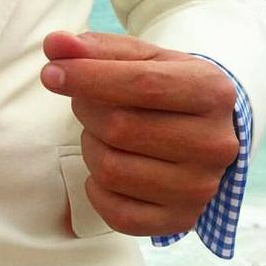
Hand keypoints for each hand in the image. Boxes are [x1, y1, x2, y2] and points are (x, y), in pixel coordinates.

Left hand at [40, 31, 238, 236]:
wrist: (204, 130)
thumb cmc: (166, 87)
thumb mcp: (141, 58)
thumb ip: (95, 48)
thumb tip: (54, 44)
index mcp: (212, 92)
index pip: (142, 84)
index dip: (89, 77)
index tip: (51, 72)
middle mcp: (215, 144)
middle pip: (120, 128)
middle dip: (87, 111)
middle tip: (88, 102)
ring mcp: (200, 188)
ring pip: (111, 170)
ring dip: (91, 148)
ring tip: (105, 134)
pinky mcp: (181, 220)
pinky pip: (116, 214)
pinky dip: (97, 190)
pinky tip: (110, 167)